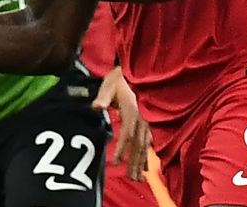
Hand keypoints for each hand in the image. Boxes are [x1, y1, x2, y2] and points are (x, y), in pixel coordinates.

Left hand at [92, 66, 150, 180]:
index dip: (122, 149)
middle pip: (139, 144)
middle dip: (135, 162)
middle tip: (133, 179)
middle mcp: (142, 118)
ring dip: (143, 160)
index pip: (127, 134)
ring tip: (141, 176)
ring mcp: (148, 119)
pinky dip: (150, 152)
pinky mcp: (151, 119)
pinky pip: (151, 139)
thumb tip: (95, 107)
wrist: (140, 67)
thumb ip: (103, 97)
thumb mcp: (110, 84)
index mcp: (132, 111)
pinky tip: (150, 163)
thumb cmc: (122, 76)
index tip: (116, 162)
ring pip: (146, 144)